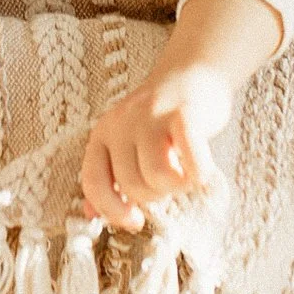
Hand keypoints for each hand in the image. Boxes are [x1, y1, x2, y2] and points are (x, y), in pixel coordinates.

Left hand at [80, 61, 236, 233]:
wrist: (192, 73)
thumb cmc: (161, 119)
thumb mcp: (126, 143)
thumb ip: (109, 175)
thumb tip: (91, 215)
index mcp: (103, 133)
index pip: (94, 182)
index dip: (112, 210)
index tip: (135, 221)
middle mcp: (121, 123)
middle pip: (131, 185)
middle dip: (155, 195)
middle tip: (170, 182)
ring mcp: (152, 116)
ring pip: (157, 176)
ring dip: (177, 186)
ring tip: (185, 173)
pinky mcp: (183, 113)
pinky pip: (190, 157)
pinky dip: (199, 173)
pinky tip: (203, 174)